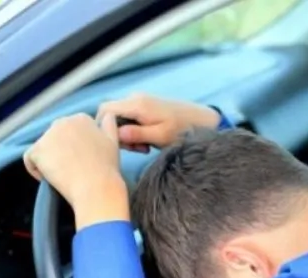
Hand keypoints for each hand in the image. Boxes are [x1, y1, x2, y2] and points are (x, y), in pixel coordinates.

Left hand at [23, 113, 129, 228]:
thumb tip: (106, 116)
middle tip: (71, 170)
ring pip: (42, 149)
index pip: (70, 131)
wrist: (96, 187)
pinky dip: (36, 170)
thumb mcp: (114, 142)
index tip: (82, 161)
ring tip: (62, 176)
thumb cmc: (106, 169)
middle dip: (59, 152)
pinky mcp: (37, 150)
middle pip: (54, 138)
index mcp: (82, 118)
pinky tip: (49, 178)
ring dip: (49, 161)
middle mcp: (63, 121)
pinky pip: (29, 160)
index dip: (74, 148)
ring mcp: (48, 135)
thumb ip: (109, 125)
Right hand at [96, 93, 220, 152]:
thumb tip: (115, 134)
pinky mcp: (146, 107)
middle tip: (137, 149)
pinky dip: (136, 132)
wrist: (203, 120)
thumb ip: (137, 134)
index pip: (104, 110)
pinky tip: (148, 142)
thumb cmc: (184, 130)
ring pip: (121, 119)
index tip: (118, 144)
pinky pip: (131, 119)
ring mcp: (141, 101)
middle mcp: (135, 98)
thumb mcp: (160, 136)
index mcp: (137, 104)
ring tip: (145, 147)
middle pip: (111, 116)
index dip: (105, 128)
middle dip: (119, 135)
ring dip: (128, 135)